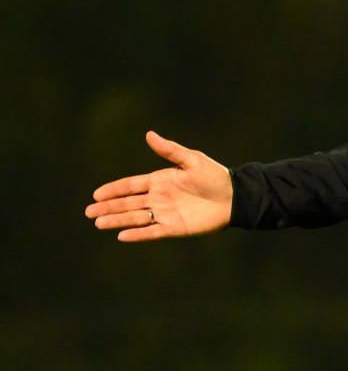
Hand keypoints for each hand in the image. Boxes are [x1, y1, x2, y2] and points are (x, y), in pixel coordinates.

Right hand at [85, 130, 233, 242]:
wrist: (234, 197)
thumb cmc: (215, 176)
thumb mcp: (192, 160)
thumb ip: (169, 150)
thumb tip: (149, 134)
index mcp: (160, 180)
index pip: (131, 186)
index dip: (114, 190)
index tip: (96, 194)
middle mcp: (159, 198)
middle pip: (128, 203)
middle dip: (109, 207)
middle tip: (89, 212)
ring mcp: (166, 213)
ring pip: (136, 218)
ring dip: (117, 220)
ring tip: (98, 223)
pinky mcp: (176, 227)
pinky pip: (153, 231)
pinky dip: (138, 234)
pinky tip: (122, 236)